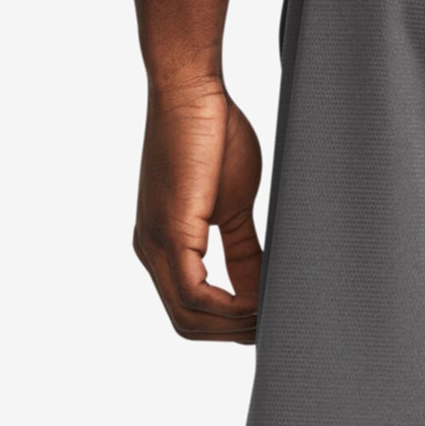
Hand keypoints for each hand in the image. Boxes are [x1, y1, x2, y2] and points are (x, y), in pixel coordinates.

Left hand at [133, 78, 262, 340]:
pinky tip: (259, 302)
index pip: (189, 311)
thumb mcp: (235, 208)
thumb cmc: (214, 135)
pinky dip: (229, 308)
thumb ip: (245, 254)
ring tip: (274, 316)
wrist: (192, 90)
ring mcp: (154, 243)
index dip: (230, 327)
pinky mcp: (169, 231)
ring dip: (235, 326)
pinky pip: (195, 295)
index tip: (270, 324)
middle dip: (232, 335)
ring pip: (189, 317)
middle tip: (275, 328)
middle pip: (187, 324)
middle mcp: (149, 250)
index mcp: (161, 245)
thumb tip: (262, 293)